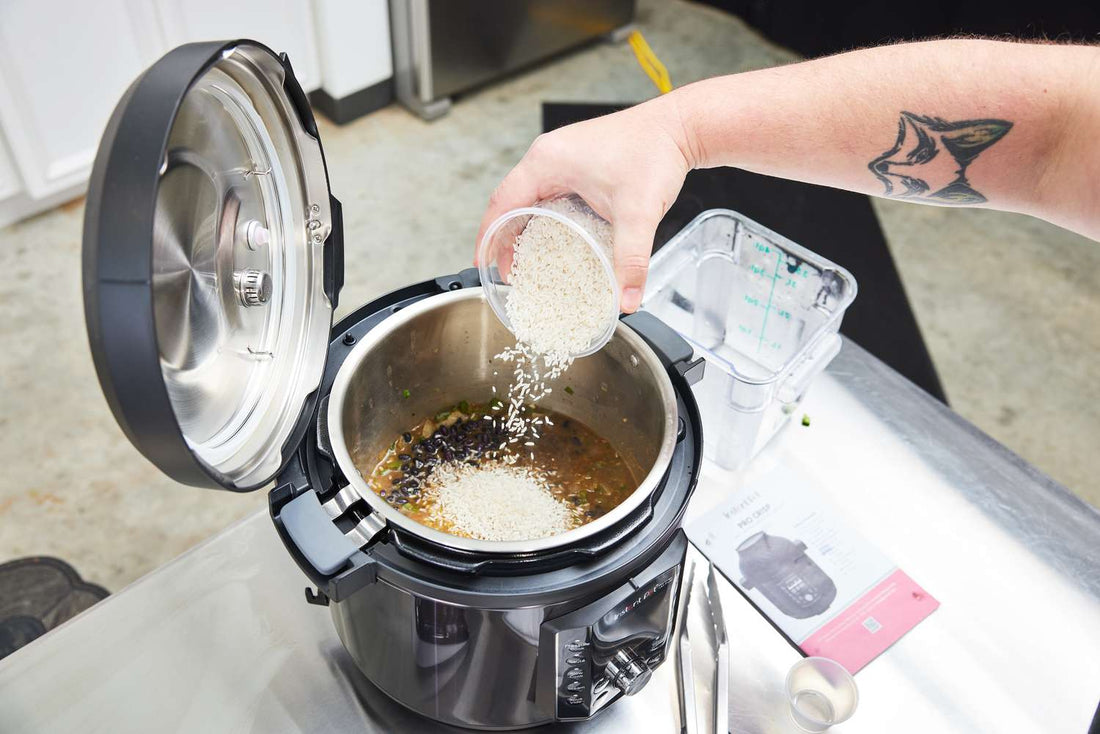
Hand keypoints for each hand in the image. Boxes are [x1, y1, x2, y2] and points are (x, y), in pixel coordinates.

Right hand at [475, 96, 694, 312]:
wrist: (678, 128)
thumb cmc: (654, 153)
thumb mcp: (639, 213)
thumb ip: (631, 259)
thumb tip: (627, 298)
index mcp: (547, 161)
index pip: (502, 203)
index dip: (489, 237)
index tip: (482, 263)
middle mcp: (548, 156)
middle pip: (510, 202)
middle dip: (502, 238)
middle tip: (504, 272)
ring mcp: (561, 157)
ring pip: (527, 198)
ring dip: (521, 228)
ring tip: (521, 260)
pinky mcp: (576, 162)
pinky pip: (545, 192)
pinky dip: (541, 217)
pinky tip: (549, 240)